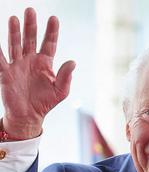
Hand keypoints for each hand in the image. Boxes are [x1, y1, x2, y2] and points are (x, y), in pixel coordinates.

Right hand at [0, 8, 74, 139]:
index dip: (51, 31)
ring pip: (15, 44)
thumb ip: (65, 76)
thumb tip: (73, 62)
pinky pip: (0, 59)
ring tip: (14, 18)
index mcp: (45, 63)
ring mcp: (18, 65)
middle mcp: (31, 60)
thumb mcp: (60, 91)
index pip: (49, 43)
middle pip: (30, 39)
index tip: (53, 18)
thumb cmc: (46, 103)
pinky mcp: (6, 72)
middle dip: (30, 25)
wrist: (29, 116)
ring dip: (14, 32)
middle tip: (30, 11)